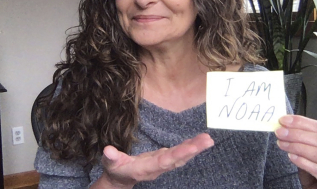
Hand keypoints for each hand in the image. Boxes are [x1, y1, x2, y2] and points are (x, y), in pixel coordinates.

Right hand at [98, 133, 213, 187]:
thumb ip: (111, 157)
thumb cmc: (116, 169)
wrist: (121, 178)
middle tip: (208, 141)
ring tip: (208, 139)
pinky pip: (180, 154)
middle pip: (178, 159)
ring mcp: (163, 164)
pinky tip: (201, 140)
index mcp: (146, 168)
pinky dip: (191, 147)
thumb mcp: (110, 164)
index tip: (191, 148)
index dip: (178, 155)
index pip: (164, 161)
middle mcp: (158, 167)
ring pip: (182, 157)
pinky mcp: (165, 160)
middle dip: (193, 150)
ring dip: (195, 148)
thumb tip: (108, 150)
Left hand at [275, 115, 316, 188]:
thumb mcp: (315, 158)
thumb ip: (308, 144)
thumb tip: (289, 128)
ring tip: (284, 144)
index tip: (287, 120)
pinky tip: (292, 157)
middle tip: (282, 131)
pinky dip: (304, 162)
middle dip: (299, 134)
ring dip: (299, 147)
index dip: (304, 123)